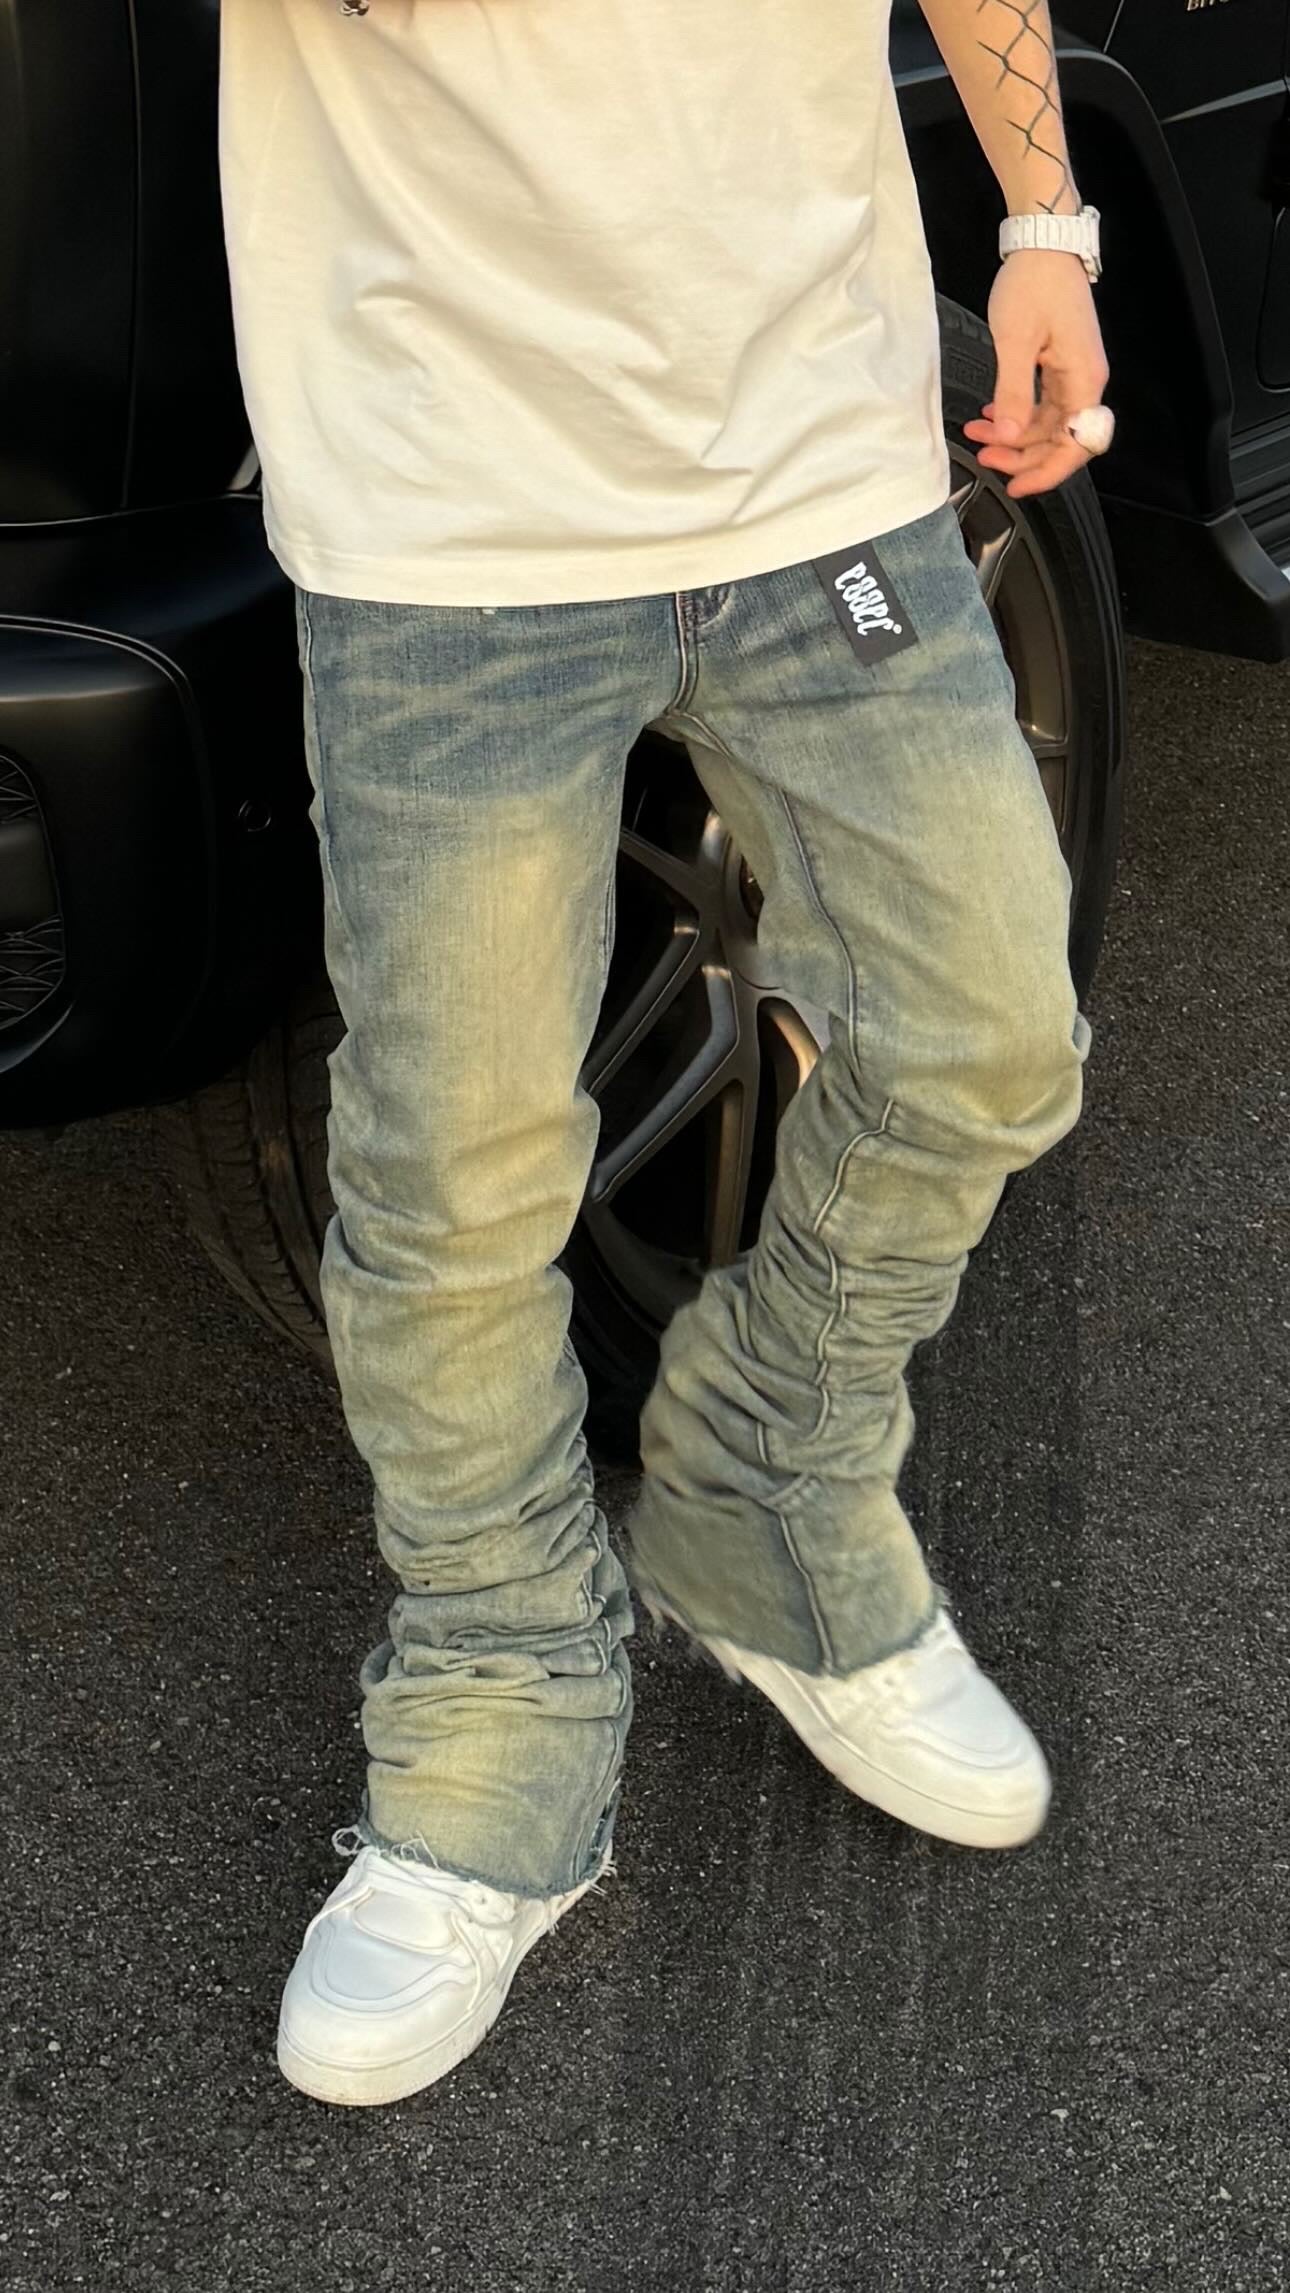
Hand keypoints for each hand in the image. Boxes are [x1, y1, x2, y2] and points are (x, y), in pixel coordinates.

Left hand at [962, 249, 1110, 499]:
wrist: (1043, 242)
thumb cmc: (1034, 283)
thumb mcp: (1016, 341)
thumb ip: (1013, 393)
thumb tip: (1007, 434)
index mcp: (1084, 380)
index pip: (1075, 446)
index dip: (1047, 472)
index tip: (1016, 486)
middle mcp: (1085, 381)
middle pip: (1060, 441)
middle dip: (1020, 455)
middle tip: (983, 456)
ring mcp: (1074, 373)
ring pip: (1047, 425)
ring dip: (1013, 435)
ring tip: (976, 432)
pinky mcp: (1060, 364)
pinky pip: (1042, 404)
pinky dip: (1016, 414)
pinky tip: (991, 414)